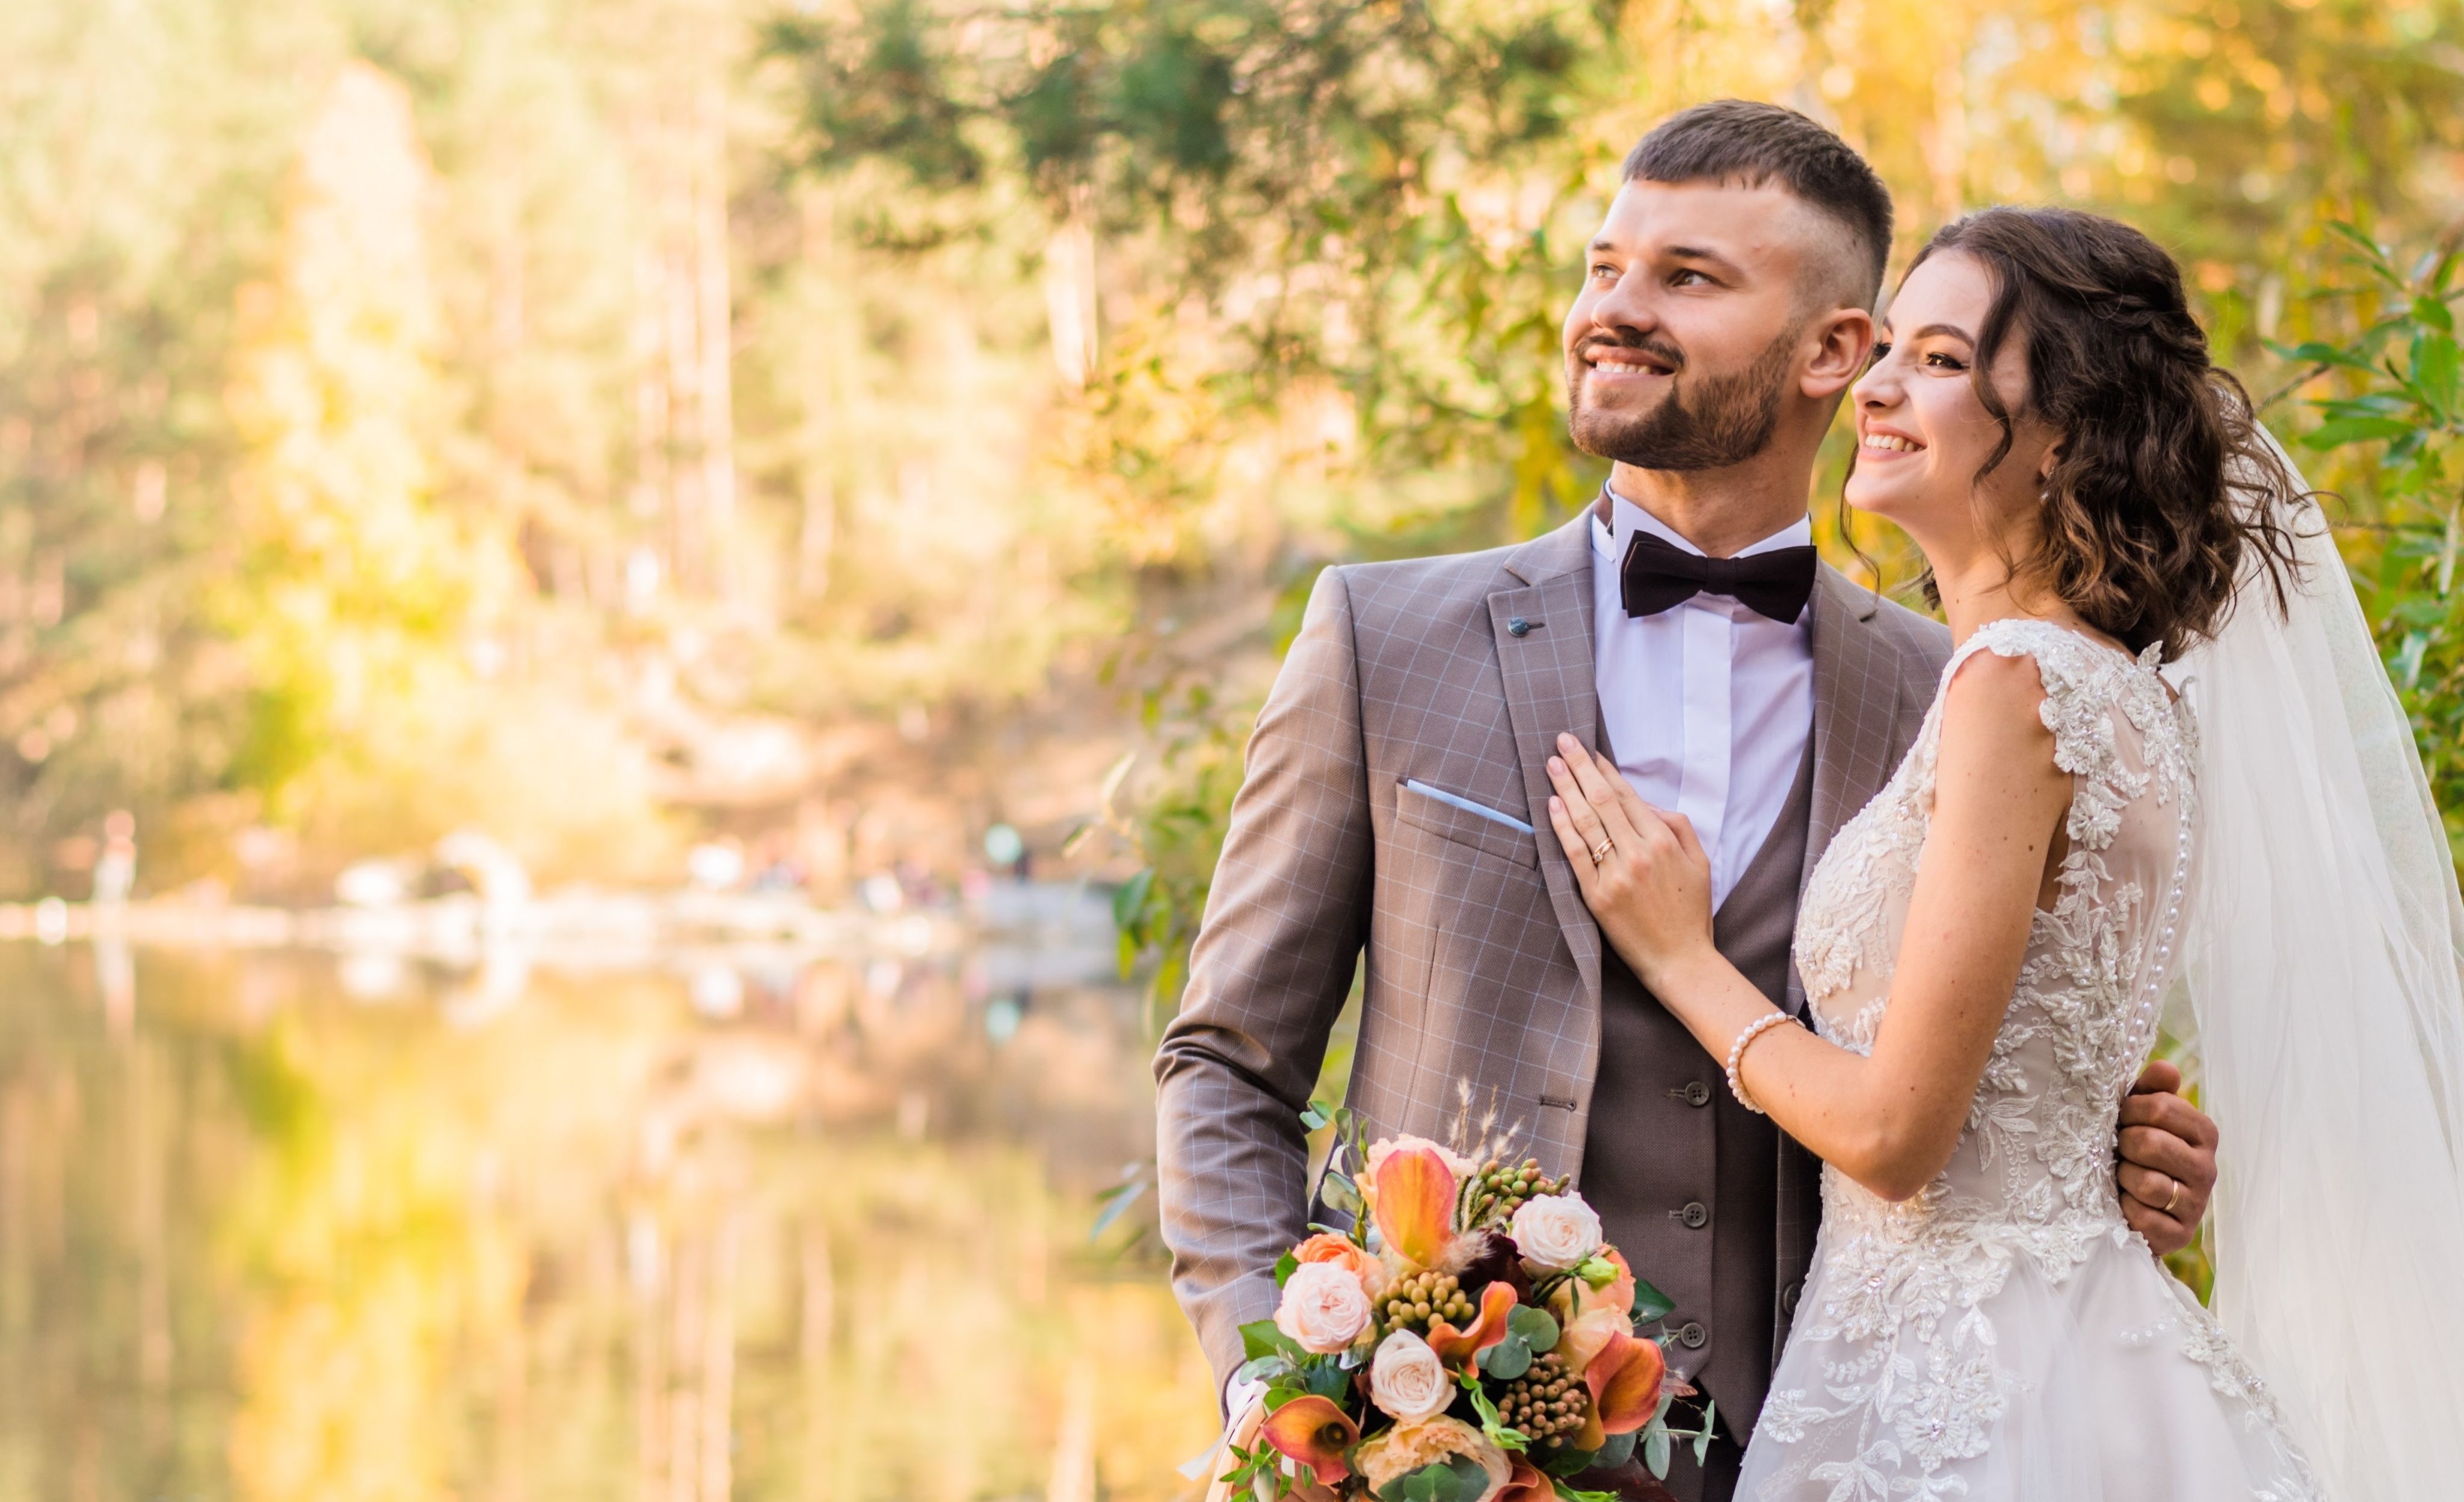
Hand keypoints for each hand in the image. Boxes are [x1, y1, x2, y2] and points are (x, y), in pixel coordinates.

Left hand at [1543, 733, 1715, 988]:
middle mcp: (1638, 852)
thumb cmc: (1690, 912)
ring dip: (1566, 788)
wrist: (1681, 961)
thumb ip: (1677, 826)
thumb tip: (1646, 802)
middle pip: (1602, 799)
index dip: (1605, 769)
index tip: (1589, 750)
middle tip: (1561, 741)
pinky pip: (1574, 854)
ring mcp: (1615, 874)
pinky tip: (1552, 805)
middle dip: (1580, 766)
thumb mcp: (1700, 862)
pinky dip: (1562, 827)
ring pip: (1585, 821)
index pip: (1627, 795)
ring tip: (1551, 764)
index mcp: (1663, 841)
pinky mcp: (1597, 896)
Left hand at [2116, 1059, 2216, 1254]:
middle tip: (2121, 1150)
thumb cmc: (2138, 1152)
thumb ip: (2152, 1090)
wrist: (2135, 1207)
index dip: (2129, 1111)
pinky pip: (2143, 1217)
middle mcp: (2207, 1168)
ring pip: (2147, 1183)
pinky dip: (2126, 1209)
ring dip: (2124, 1178)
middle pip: (2149, 1142)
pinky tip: (2126, 1204)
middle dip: (2124, 1145)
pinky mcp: (2180, 1235)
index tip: (2122, 1119)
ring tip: (2124, 1177)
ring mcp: (2196, 1204)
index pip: (2160, 1107)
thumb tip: (2165, 1067)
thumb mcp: (2141, 1116)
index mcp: (2203, 1132)